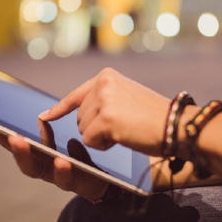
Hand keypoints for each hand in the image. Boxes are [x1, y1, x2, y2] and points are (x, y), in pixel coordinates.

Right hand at [0, 120, 108, 200]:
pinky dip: (68, 168)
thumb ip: (50, 127)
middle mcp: (44, 167)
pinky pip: (72, 177)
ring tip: (47, 153)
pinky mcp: (78, 183)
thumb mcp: (63, 135)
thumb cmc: (77, 154)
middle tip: (14, 137)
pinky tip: (69, 154)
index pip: (12, 142)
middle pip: (26, 162)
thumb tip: (40, 116)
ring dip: (50, 166)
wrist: (102, 176)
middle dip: (19, 151)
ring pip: (47, 173)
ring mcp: (59, 177)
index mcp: (36, 153)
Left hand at [39, 68, 170, 156]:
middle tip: (123, 126)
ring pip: (84, 130)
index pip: (76, 94)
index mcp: (107, 76)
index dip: (60, 109)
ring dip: (102, 136)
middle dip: (96, 128)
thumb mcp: (127, 96)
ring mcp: (104, 99)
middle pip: (80, 117)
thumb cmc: (155, 117)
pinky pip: (91, 140)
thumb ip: (104, 98)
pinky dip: (105, 145)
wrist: (176, 125)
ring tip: (126, 129)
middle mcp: (103, 83)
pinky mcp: (106, 118)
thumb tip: (82, 113)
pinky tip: (124, 136)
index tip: (45, 116)